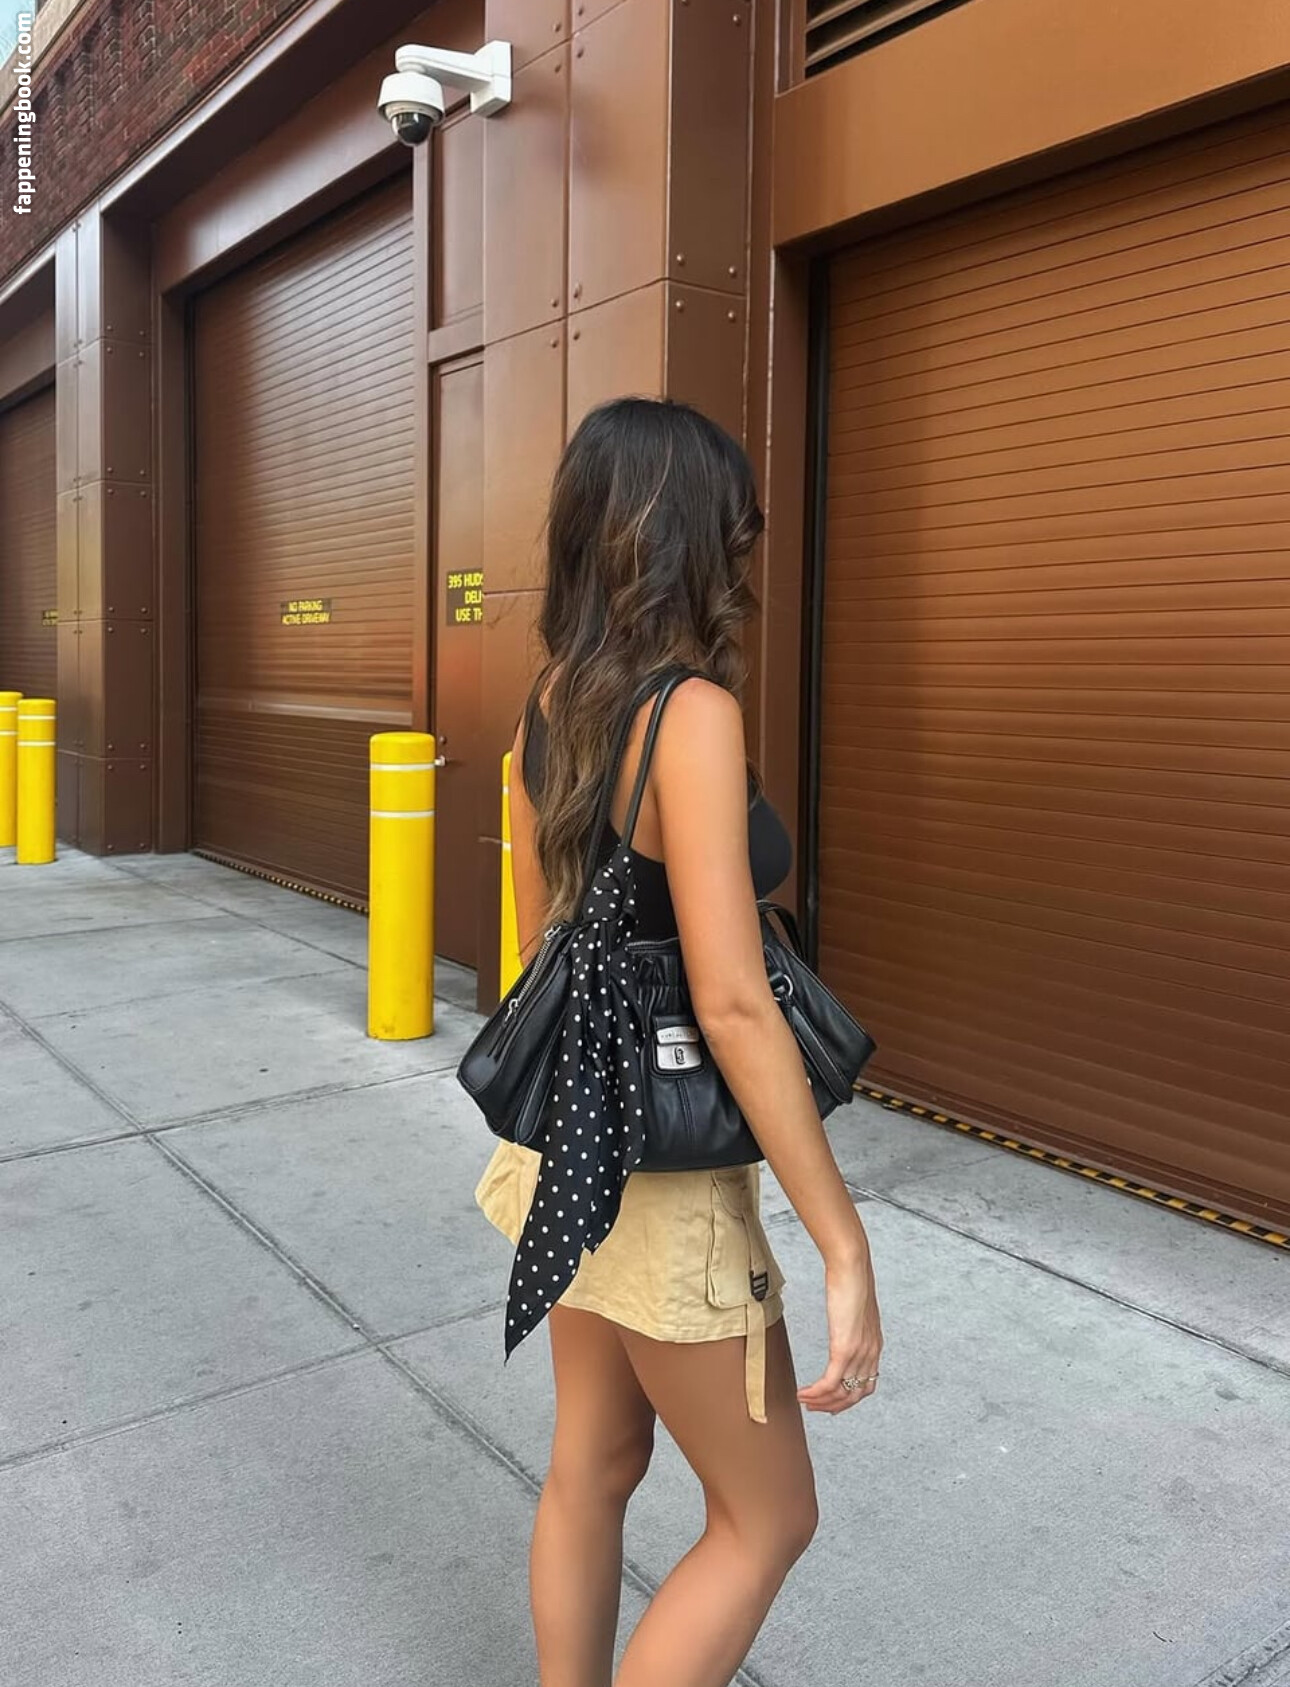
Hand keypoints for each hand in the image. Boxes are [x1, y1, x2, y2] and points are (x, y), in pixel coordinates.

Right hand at [797, 1256, 882, 1414]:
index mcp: (875, 1345)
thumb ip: (851, 1321)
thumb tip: (843, 1320)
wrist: (852, 1266)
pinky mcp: (844, 1349)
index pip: (867, 1384)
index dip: (849, 1398)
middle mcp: (870, 1353)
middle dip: (833, 1405)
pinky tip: (803, 1393)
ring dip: (821, 1402)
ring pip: (841, 1393)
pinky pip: (830, 1382)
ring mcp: (859, 1353)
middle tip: (814, 1407)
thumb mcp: (855, 1308)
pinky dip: (816, 1393)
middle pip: (855, 1395)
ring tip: (805, 1401)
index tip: (832, 1402)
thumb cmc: (852, 1279)